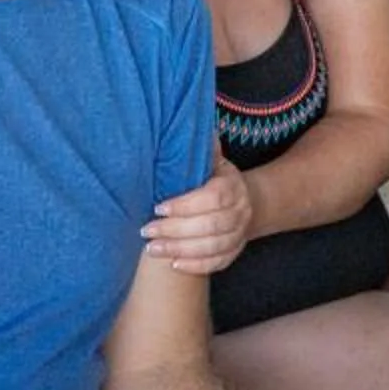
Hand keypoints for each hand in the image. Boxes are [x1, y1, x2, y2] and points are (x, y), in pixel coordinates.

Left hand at [144, 153, 250, 276]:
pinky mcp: (235, 252)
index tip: (158, 207)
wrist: (242, 202)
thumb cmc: (214, 180)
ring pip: (213, 246)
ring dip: (181, 250)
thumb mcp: (210, 162)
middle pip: (212, 224)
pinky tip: (173, 265)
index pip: (213, 197)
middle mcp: (241, 210)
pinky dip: (196, 266)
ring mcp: (240, 233)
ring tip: (152, 250)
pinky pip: (218, 263)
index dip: (185, 205)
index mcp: (233, 185)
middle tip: (146, 231)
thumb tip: (183, 123)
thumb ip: (199, 150)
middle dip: (176, 230)